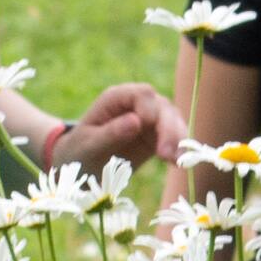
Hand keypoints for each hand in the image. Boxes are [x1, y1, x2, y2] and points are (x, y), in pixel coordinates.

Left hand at [68, 82, 186, 166]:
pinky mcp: (157, 137)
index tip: (146, 128)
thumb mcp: (89, 145)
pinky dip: (180, 150)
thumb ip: (111, 133)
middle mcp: (136, 105)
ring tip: (177, 163)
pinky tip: (178, 164)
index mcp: (116, 99)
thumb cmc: (80, 152)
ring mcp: (150, 120)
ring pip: (174, 122)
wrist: (83, 166)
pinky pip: (175, 139)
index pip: (143, 94)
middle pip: (163, 108)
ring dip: (179, 141)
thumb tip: (136, 121)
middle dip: (169, 129)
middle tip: (166, 155)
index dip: (149, 109)